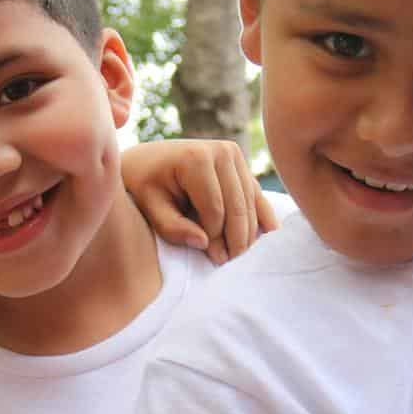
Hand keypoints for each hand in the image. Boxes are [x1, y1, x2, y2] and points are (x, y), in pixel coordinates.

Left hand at [123, 139, 277, 264]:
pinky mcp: (239, 161)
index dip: (215, 238)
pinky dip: (260, 212)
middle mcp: (221, 150)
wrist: (145, 160)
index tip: (211, 258)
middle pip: (237, 205)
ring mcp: (233, 154)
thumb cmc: (144, 185)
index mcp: (196, 158)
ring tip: (237, 254)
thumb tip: (204, 243)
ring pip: (248, 201)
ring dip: (247, 230)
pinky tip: (269, 231)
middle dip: (235, 238)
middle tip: (229, 262)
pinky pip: (253, 191)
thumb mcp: (149, 207)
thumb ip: (172, 227)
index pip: (215, 209)